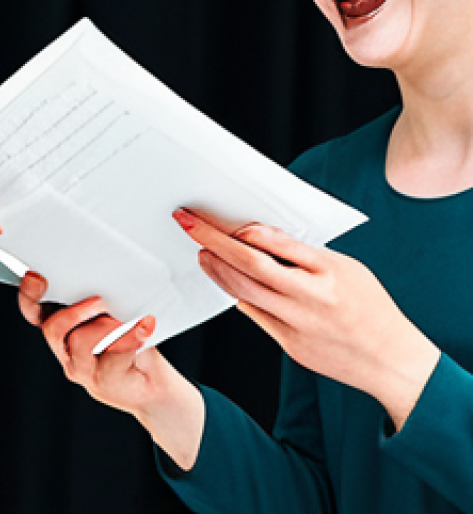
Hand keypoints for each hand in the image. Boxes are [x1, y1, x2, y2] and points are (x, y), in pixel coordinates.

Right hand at [18, 273, 203, 469]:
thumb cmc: (130, 344)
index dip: (29, 295)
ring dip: (106, 325)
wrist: (151, 386)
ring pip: (81, 340)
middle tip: (98, 300)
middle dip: (73, 310)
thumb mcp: (112, 316)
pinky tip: (144, 328)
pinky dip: (131, 337)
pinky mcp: (104, 381)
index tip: (36, 277)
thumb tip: (106, 280)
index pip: (34, 312)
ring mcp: (82, 369)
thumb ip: (99, 301)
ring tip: (128, 320)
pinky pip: (114, 356)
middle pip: (52, 328)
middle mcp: (66, 350)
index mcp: (63, 329)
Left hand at [175, 209, 439, 428]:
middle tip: (188, 224)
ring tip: (202, 251)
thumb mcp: (345, 267)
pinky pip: (254, 315)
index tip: (214, 217)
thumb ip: (302, 253)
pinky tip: (225, 279)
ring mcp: (297, 326)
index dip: (238, 230)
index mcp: (328, 273)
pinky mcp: (289, 345)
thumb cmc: (370, 307)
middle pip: (249, 267)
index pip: (272, 245)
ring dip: (216, 270)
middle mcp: (309, 300)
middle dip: (212, 242)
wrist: (392, 361)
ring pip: (243, 293)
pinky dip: (236, 294)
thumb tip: (258, 235)